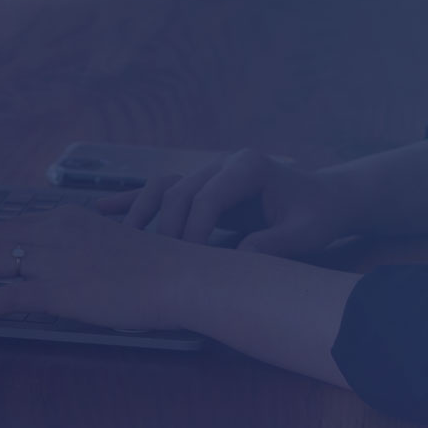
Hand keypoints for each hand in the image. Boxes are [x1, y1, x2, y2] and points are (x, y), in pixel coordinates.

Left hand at [0, 205, 207, 330]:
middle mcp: (52, 230)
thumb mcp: (112, 246)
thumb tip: (68, 265)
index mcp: (65, 218)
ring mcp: (52, 259)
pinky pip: (4, 297)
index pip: (7, 226)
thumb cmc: (155, 267)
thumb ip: (82, 250)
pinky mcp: (57, 289)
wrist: (177, 275)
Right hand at [98, 148, 353, 256]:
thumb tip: (239, 260)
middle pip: (180, 191)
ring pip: (164, 186)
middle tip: (160, 265)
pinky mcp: (201, 185)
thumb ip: (274, 245)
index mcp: (248, 166)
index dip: (194, 230)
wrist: (323, 199)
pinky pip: (162, 189)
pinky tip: (103, 210)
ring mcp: (209, 171)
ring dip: (140, 211)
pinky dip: (135, 200)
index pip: (207, 196)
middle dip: (167, 228)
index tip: (190, 263)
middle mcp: (223, 162)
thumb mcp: (304, 234)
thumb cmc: (316, 217)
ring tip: (121, 240)